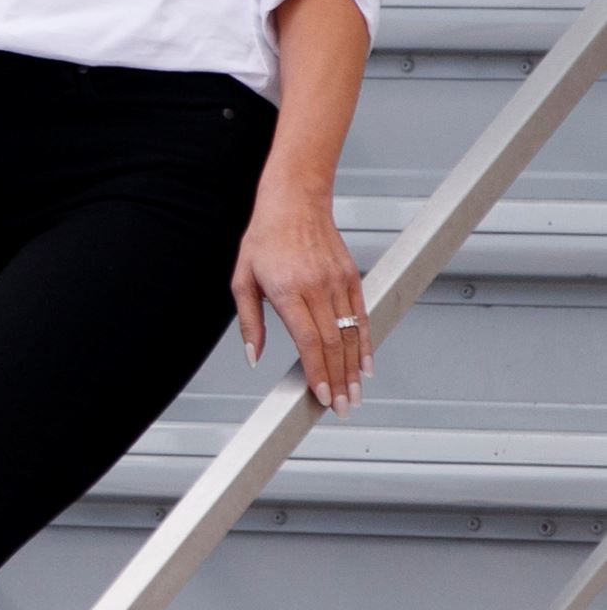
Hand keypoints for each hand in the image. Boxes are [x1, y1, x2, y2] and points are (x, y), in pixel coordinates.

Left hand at [234, 191, 371, 417]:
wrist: (295, 203)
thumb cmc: (264, 238)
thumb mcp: (242, 278)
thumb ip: (249, 321)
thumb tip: (252, 356)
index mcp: (286, 289)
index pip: (307, 340)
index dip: (317, 371)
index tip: (320, 396)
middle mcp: (315, 287)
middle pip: (333, 343)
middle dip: (338, 380)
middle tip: (341, 407)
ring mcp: (337, 282)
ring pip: (351, 334)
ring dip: (354, 369)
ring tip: (354, 394)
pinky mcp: (352, 278)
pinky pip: (362, 316)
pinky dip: (366, 344)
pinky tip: (366, 365)